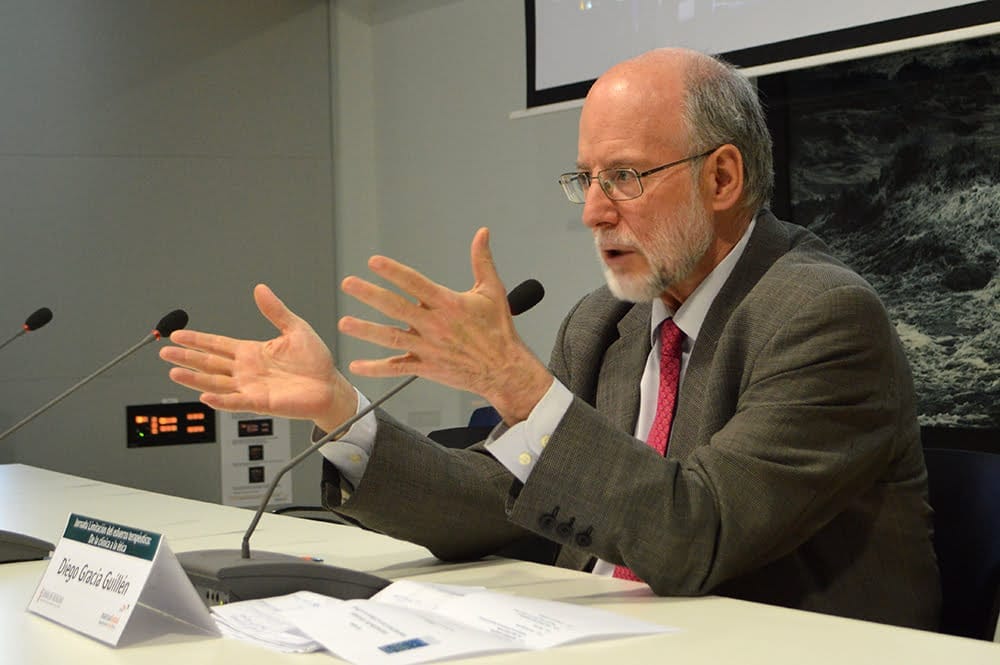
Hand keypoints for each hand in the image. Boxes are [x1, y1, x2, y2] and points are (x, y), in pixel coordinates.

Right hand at [159, 284, 357, 432]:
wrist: (330, 386)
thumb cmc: (316, 362)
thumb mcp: (295, 329)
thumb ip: (275, 311)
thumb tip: (261, 289)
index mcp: (252, 352)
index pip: (217, 344)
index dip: (197, 339)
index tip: (177, 334)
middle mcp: (247, 370)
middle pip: (209, 362)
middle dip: (186, 356)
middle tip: (163, 351)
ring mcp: (251, 387)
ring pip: (215, 382)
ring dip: (194, 378)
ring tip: (174, 371)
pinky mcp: (261, 402)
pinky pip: (236, 401)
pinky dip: (220, 400)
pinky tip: (205, 395)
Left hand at [338, 227, 552, 422]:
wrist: (504, 369)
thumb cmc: (498, 332)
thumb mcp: (493, 291)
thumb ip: (482, 260)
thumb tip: (482, 234)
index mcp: (448, 304)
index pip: (415, 283)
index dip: (393, 271)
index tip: (374, 262)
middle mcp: (435, 326)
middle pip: (396, 307)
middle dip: (370, 294)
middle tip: (349, 284)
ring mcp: (428, 347)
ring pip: (391, 337)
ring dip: (366, 330)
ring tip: (344, 323)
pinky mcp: (426, 366)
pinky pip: (397, 367)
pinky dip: (376, 368)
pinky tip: (357, 365)